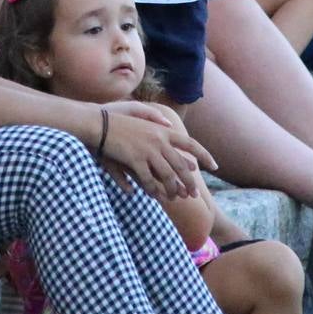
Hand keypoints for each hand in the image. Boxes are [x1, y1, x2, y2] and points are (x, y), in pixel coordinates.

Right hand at [97, 100, 215, 199]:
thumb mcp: (139, 115)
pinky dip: (153, 190)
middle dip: (189, 182)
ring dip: (172, 190)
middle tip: (193, 195)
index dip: (205, 156)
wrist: (98, 124)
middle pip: (182, 165)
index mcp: (163, 130)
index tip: (215, 167)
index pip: (191, 144)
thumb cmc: (117, 120)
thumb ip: (156, 120)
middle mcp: (159, 139)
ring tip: (174, 198)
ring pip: (168, 176)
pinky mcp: (135, 159)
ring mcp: (148, 150)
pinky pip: (149, 180)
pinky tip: (154, 196)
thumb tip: (169, 125)